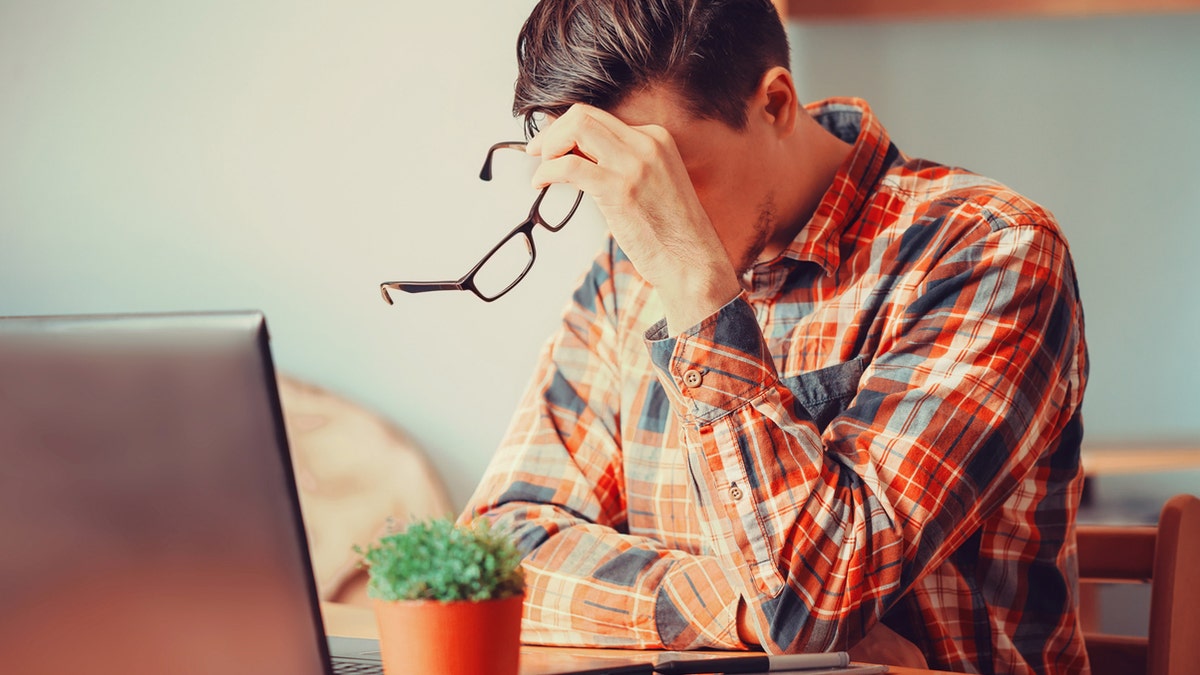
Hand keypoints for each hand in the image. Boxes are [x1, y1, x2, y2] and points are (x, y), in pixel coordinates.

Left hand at [527, 104, 741, 333]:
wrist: (692, 261)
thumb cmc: (670, 231)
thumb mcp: (652, 182)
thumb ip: (621, 164)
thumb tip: (576, 155)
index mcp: (656, 138)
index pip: (599, 117)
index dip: (568, 129)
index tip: (553, 145)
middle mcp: (645, 143)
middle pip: (583, 115)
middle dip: (553, 131)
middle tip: (537, 151)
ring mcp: (632, 165)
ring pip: (575, 129)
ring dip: (548, 146)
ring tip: (540, 167)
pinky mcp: (618, 190)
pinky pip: (569, 165)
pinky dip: (547, 171)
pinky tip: (542, 184)